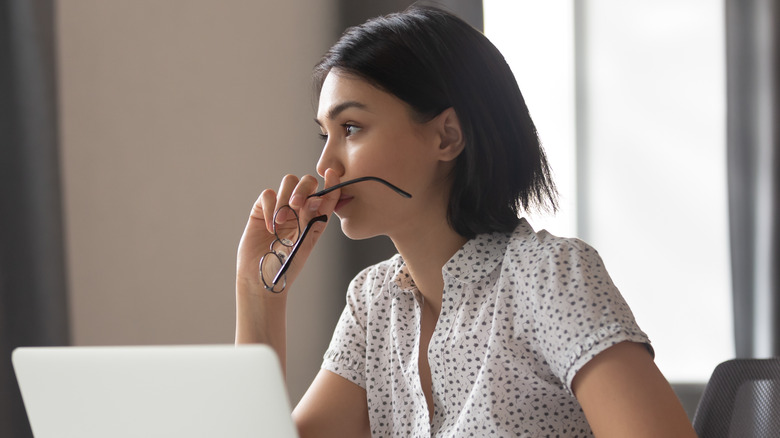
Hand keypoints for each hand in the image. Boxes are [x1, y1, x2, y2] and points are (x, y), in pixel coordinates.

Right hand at [236, 169, 340, 294]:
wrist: (260, 277)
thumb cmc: (286, 266)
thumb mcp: (304, 244)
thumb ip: (311, 221)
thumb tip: (316, 199)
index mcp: (316, 218)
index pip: (327, 195)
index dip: (331, 183)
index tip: (332, 174)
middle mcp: (300, 210)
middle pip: (307, 182)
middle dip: (303, 189)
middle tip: (296, 205)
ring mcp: (281, 208)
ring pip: (288, 182)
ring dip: (286, 197)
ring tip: (281, 220)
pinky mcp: (262, 210)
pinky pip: (268, 194)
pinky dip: (269, 207)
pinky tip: (269, 226)